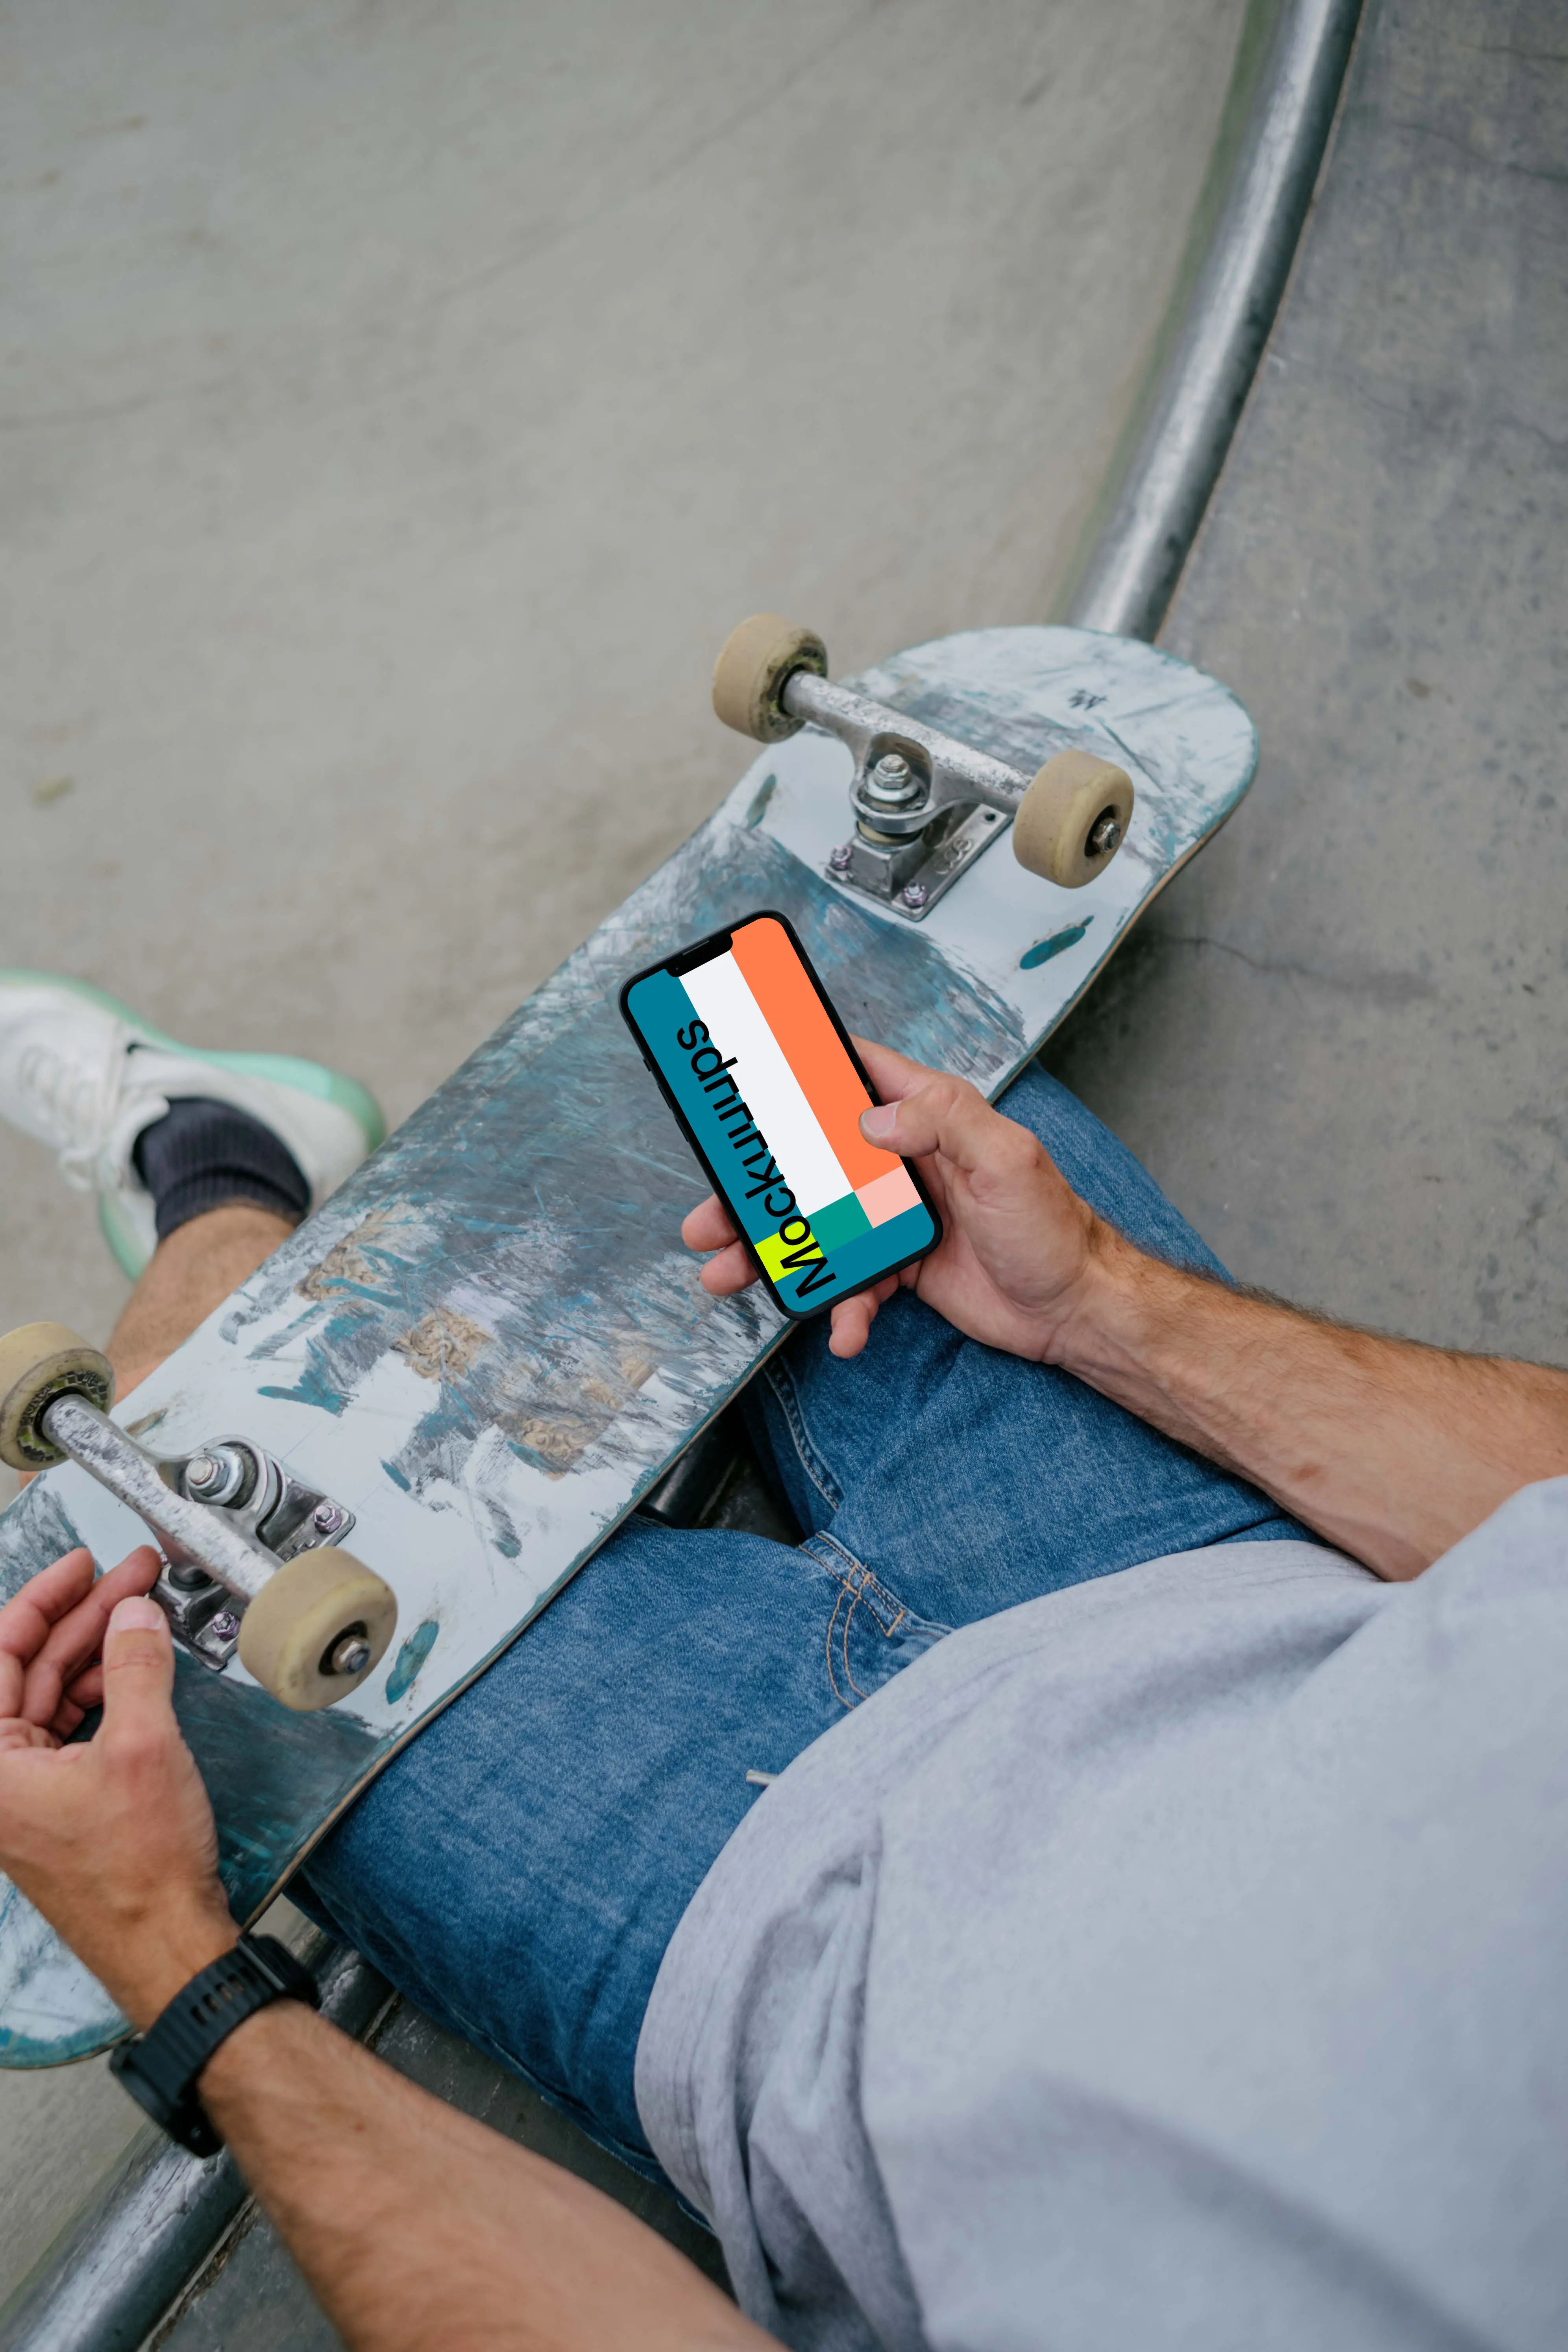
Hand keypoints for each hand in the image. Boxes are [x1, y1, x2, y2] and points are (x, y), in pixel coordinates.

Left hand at [0, 1550, 235, 2027]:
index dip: (43, 1599)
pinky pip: (72, 1728)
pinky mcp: (59, 1804)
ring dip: (100, 1651)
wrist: (166, 1944)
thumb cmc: (139, 1871)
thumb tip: (135, 1614)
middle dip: (85, 1618)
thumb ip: (136, 1667)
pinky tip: (139, 1664)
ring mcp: (27, 1793)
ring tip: (146, 1612)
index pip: (2, 1655)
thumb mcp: (142, 1747)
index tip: (81, 1565)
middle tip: (133, 1576)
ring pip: (53, 1696)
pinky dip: (106, 1691)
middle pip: (30, 1671)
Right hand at [682, 1038, 1113, 1359]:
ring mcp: (899, 1216)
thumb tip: (873, 1118)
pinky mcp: (902, 1266)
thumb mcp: (1009, 1160)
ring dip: (774, 1252)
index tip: (748, 1068)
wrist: (1076, 1310)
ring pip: (818, 1226)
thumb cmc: (1055, 1229)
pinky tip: (843, 1329)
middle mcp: (907, 1161)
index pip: (858, 1071)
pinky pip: (854, 1282)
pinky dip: (841, 1307)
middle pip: (813, 1161)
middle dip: (758, 1185)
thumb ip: (944, 1122)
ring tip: (729, 1275)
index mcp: (933, 1117)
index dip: (803, 1062)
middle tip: (711, 1210)